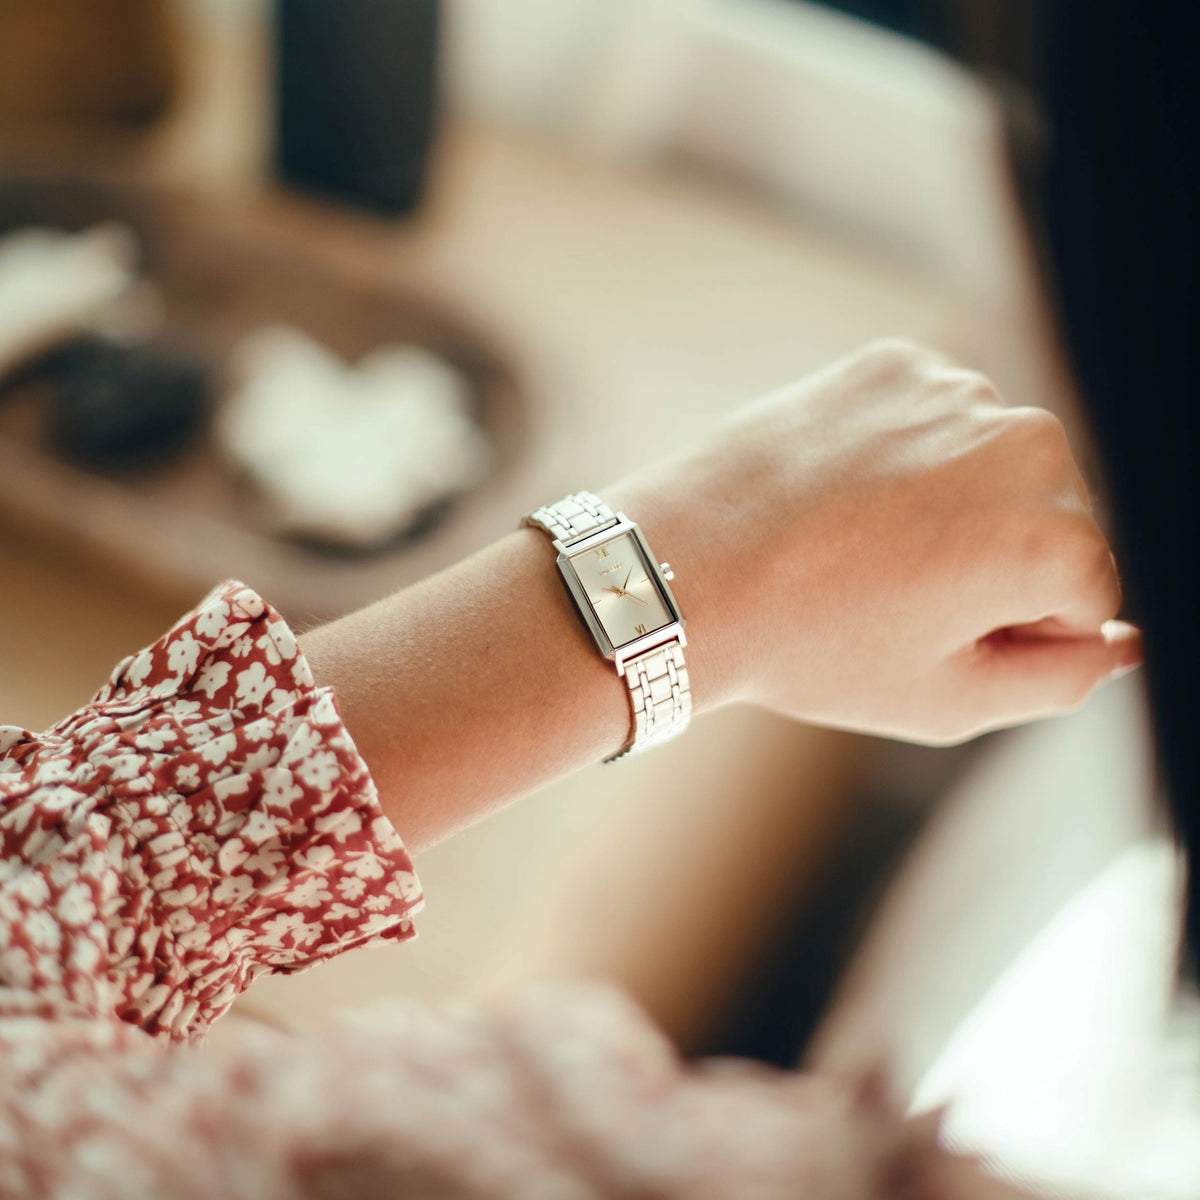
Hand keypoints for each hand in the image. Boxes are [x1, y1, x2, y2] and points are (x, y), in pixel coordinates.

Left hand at [608, 340, 1139, 744]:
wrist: (686, 568)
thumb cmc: (814, 646)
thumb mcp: (947, 701)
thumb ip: (1061, 678)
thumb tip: (1119, 642)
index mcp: (1055, 538)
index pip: (1087, 598)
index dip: (1011, 630)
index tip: (929, 634)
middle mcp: (1026, 445)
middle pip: (1049, 522)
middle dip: (991, 563)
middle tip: (889, 594)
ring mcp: (956, 391)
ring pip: (990, 468)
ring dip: (948, 507)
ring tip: (859, 544)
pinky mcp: (894, 364)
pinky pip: (931, 423)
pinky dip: (901, 458)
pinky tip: (841, 493)